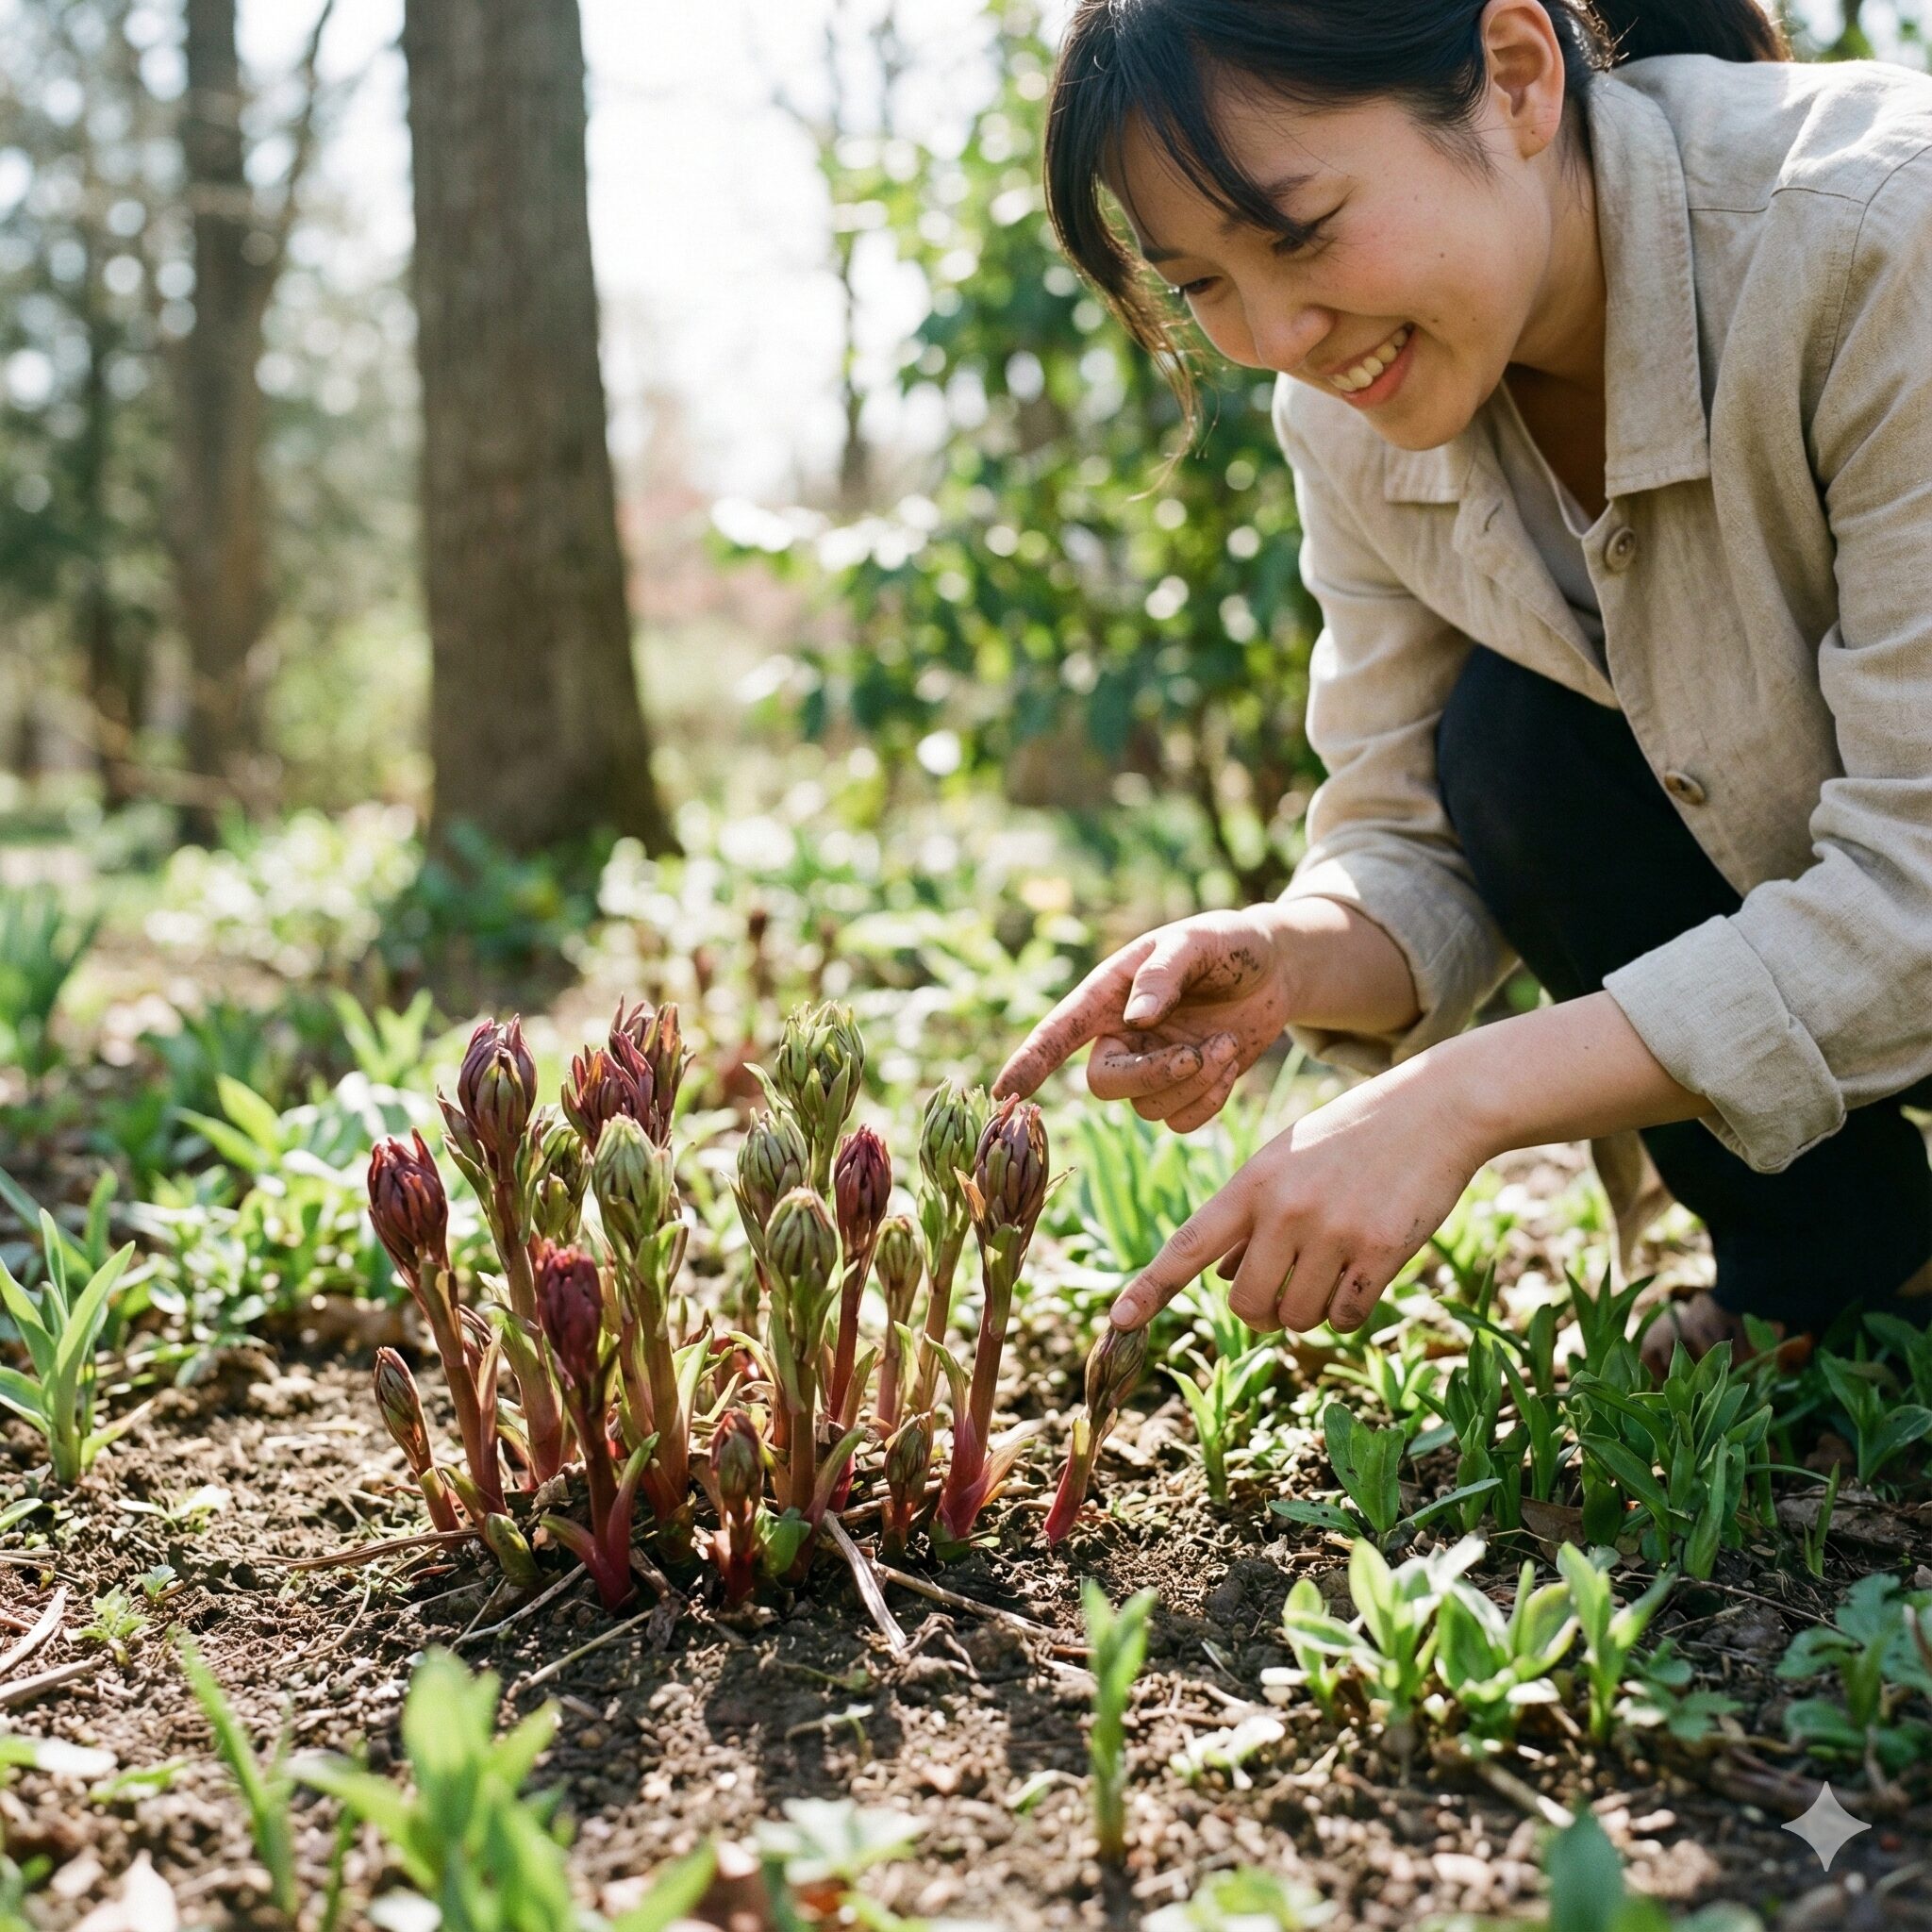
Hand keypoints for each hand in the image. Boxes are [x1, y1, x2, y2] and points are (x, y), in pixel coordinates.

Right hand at [993, 907, 1297, 1132]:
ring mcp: (1152, 1066)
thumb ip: (1164, 973)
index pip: (1059, 1032)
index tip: (1005, 1090)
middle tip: (1197, 1054)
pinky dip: (1209, 1101)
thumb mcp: (1198, 941)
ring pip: (1149, 1107)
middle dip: (1152, 1076)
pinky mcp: (1184, 1089)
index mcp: (1109, 995)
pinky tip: (1229, 1064)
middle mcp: (1121, 1036)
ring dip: (1195, 1082)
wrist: (1276, 968)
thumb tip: (1136, 1020)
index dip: (1031, 1060)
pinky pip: (1181, 1121)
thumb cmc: (1228, 944)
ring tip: (1226, 1044)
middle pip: (1105, 1084)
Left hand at [1108, 1053, 1487, 1333]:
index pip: (1189, 1244)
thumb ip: (1250, 1217)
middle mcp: (1284, 1209)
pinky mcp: (1380, 1252)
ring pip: (1298, 1317)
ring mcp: (1333, 1231)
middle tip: (1283, 1293)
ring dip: (1310, 1310)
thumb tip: (1224, 1280)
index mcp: (1252, 1182)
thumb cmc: (1351, 1135)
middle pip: (1247, 1306)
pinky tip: (1363, 1273)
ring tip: (1331, 1269)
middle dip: (1263, 1311)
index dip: (1152, 1286)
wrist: (1435, 1107)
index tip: (1120, 1319)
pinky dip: (1350, 1310)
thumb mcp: (1287, 1160)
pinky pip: (1347, 1317)